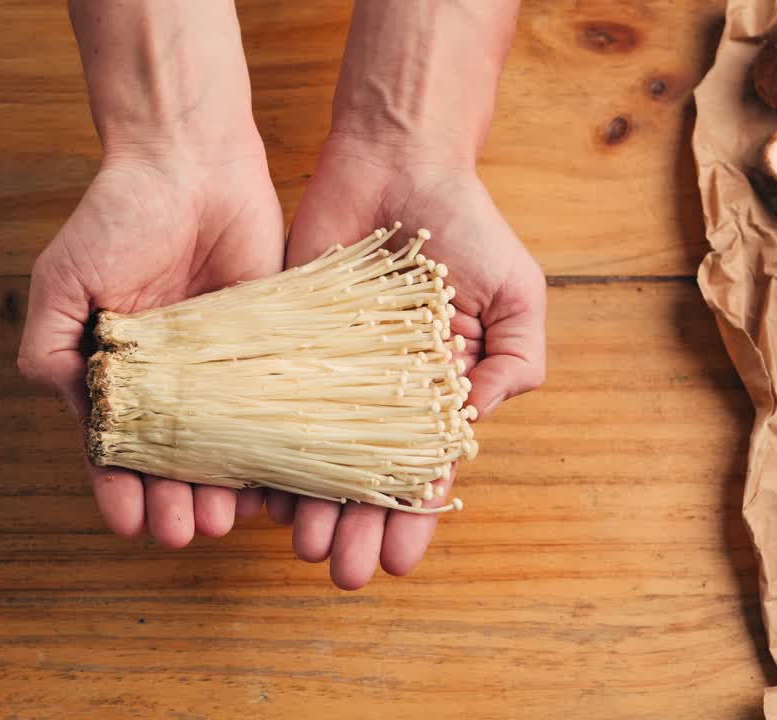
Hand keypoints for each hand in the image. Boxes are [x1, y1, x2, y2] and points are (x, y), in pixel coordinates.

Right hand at [18, 149, 283, 544]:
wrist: (191, 162)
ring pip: (226, 448)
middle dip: (174, 501)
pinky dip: (273, 450)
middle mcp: (172, 381)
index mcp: (118, 372)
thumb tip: (71, 410)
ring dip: (221, 491)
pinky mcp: (270, 349)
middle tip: (184, 532)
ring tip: (224, 521)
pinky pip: (273, 411)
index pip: (117, 449)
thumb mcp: (63, 281)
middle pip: (173, 461)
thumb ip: (50, 348)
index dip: (120, 489)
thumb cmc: (118, 216)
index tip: (129, 522)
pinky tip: (273, 483)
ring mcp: (223, 369)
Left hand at [274, 135, 547, 588]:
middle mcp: (378, 392)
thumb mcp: (516, 291)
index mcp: (436, 392)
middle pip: (365, 476)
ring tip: (304, 548)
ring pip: (315, 453)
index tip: (399, 562)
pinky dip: (264, 446)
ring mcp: (328, 370)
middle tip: (343, 574)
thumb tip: (473, 424)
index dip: (413, 517)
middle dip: (357, 529)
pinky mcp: (283, 342)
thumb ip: (515, 361)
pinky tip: (260, 490)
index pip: (424, 469)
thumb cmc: (466, 223)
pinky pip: (269, 403)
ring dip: (311, 505)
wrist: (396, 160)